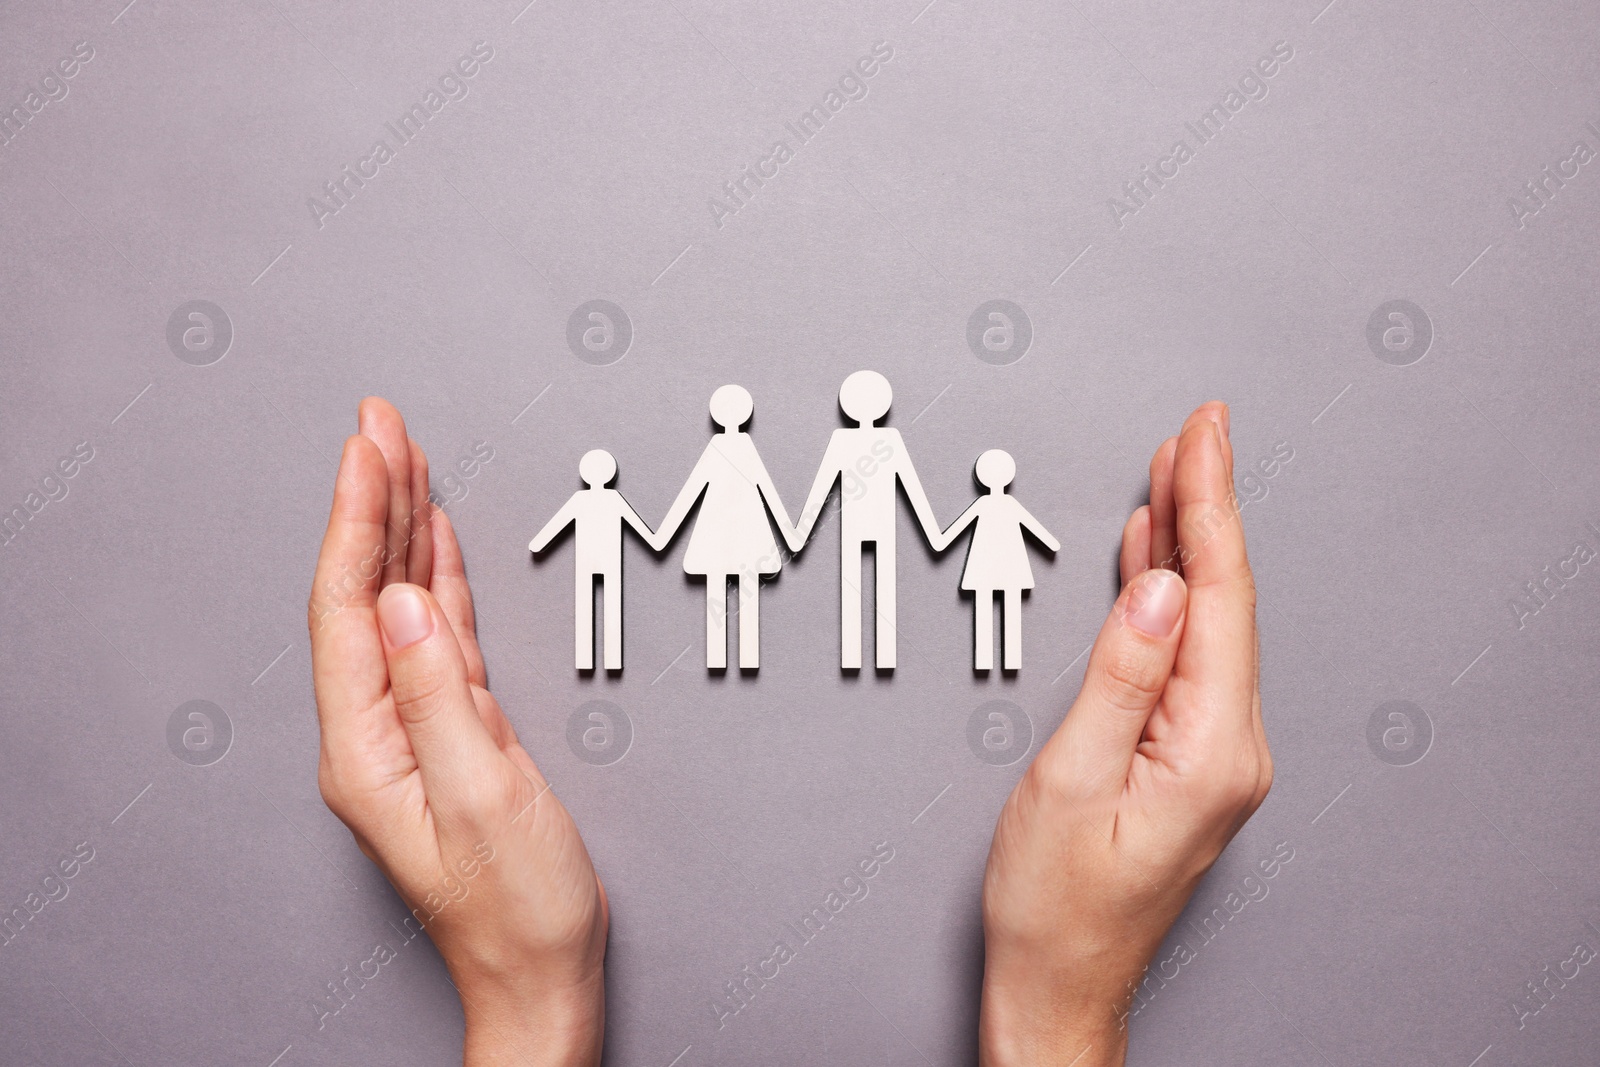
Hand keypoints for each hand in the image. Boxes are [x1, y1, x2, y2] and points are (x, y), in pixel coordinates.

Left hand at [309, 398, 606, 1066]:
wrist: (540, 971)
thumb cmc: (517, 907)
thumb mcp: (485, 797)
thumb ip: (441, 696)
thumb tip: (407, 603)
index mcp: (366, 748)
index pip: (350, 608)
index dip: (360, 521)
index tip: (371, 450)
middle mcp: (376, 732)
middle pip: (364, 593)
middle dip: (374, 501)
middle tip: (383, 425)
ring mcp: (411, 729)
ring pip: (399, 603)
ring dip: (402, 527)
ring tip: (406, 458)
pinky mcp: (452, 729)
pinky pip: (435, 631)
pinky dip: (436, 575)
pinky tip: (436, 542)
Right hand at [977, 402, 1268, 1066]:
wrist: (1058, 980)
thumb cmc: (1054, 903)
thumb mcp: (1069, 779)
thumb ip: (1120, 675)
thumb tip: (1161, 586)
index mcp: (1211, 750)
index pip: (1218, 599)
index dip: (1209, 507)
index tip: (1202, 438)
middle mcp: (1231, 750)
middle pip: (1224, 601)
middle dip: (1207, 507)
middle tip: (1195, 431)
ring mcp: (1215, 756)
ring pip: (1208, 623)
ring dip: (1190, 543)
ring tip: (1175, 473)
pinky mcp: (1190, 759)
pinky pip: (1187, 657)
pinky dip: (1170, 597)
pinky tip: (1157, 559)